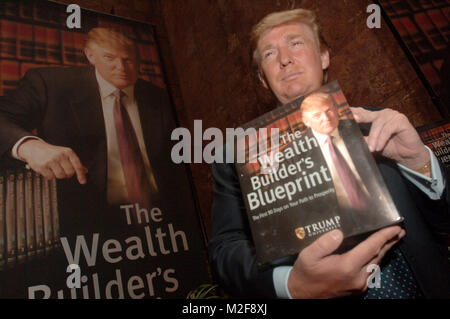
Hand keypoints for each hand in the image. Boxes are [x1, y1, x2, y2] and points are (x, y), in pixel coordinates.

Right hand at [17, 139, 87, 183]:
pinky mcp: (43, 166)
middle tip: (63, 171)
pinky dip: (50, 176)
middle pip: (70, 172)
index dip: (81, 175)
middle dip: (68, 174)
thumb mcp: (65, 154)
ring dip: (59, 175)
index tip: (83, 181)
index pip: (78, 165)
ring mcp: (51, 160)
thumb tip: (85, 170)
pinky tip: (48, 170)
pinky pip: (51, 177)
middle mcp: (60, 155)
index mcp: (68, 152)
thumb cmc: (52, 152)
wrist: (34, 148)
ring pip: (61, 176)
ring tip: (55, 169)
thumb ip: (75, 162)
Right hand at [287, 226, 404, 297]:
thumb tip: (339, 233)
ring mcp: (359, 285)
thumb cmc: (305, 274)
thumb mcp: (308, 255)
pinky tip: (377, 254)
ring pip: (377, 264)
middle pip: (378, 256)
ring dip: (385, 251)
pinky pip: (372, 271)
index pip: (370, 247)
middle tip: (399, 231)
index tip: (394, 227)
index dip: (384, 236)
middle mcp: (357, 277)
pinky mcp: (358, 289)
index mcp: (347, 267)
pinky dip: (377, 260)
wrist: (302, 295)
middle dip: (390, 242)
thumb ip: (324, 243)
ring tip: (391, 240)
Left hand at [351, 107, 428, 171]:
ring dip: (374, 138)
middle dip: (358, 117)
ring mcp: (392, 116)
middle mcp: (383, 114)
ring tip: (372, 149)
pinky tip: (379, 147)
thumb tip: (349, 139)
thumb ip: (363, 140)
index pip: (360, 113)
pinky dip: (382, 138)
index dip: (350, 112)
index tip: (340, 113)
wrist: (407, 156)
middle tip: (352, 119)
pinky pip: (388, 128)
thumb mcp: (373, 144)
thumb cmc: (390, 148)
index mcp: (374, 118)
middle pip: (367, 114)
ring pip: (378, 124)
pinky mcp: (401, 120)